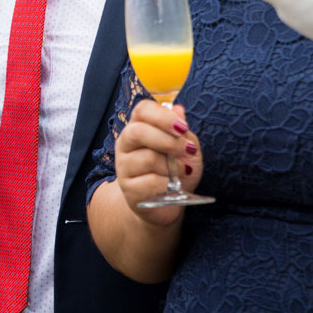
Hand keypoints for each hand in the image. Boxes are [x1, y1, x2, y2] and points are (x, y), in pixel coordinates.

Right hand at [115, 100, 202, 226]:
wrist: (167, 203)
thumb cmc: (176, 171)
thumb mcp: (186, 148)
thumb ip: (182, 131)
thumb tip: (178, 109)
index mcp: (139, 126)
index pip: (142, 110)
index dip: (163, 116)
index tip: (183, 127)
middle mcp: (126, 143)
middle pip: (138, 132)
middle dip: (168, 141)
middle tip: (188, 150)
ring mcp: (124, 166)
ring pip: (148, 159)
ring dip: (173, 167)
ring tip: (182, 172)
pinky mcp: (127, 188)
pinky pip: (150, 182)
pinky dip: (168, 184)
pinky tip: (173, 187)